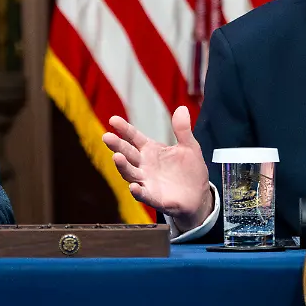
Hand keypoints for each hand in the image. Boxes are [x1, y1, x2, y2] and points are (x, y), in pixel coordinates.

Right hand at [102, 106, 212, 231]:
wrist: (198, 195)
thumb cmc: (189, 169)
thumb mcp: (189, 147)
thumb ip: (182, 130)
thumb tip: (182, 108)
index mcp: (150, 150)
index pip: (133, 137)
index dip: (124, 128)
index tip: (113, 119)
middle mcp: (144, 164)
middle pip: (127, 153)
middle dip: (117, 145)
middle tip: (107, 137)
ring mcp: (146, 181)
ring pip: (130, 173)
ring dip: (122, 166)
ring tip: (117, 157)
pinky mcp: (153, 197)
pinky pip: (143, 194)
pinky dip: (137, 191)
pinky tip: (134, 187)